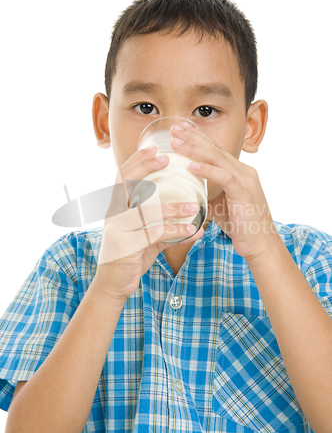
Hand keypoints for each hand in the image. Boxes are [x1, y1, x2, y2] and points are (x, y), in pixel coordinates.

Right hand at [94, 145, 203, 302]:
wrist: (114, 284)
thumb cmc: (131, 256)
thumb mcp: (148, 238)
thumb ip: (167, 228)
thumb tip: (196, 224)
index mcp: (117, 208)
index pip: (123, 176)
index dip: (137, 160)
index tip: (155, 147)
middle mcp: (114, 215)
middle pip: (125, 182)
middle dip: (145, 166)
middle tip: (166, 157)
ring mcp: (117, 230)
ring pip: (146, 211)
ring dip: (172, 208)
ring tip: (194, 207)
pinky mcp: (125, 246)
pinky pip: (153, 235)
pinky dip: (176, 232)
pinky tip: (192, 232)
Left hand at [170, 122, 279, 262]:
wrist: (260, 244)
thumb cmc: (240, 226)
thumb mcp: (218, 206)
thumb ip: (205, 195)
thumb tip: (185, 194)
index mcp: (238, 172)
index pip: (215, 150)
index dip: (198, 138)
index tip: (180, 129)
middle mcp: (243, 171)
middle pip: (215, 149)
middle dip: (193, 137)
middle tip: (174, 127)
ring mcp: (245, 180)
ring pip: (218, 158)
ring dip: (195, 149)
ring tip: (176, 142)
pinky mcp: (244, 192)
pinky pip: (224, 177)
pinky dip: (207, 170)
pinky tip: (192, 166)